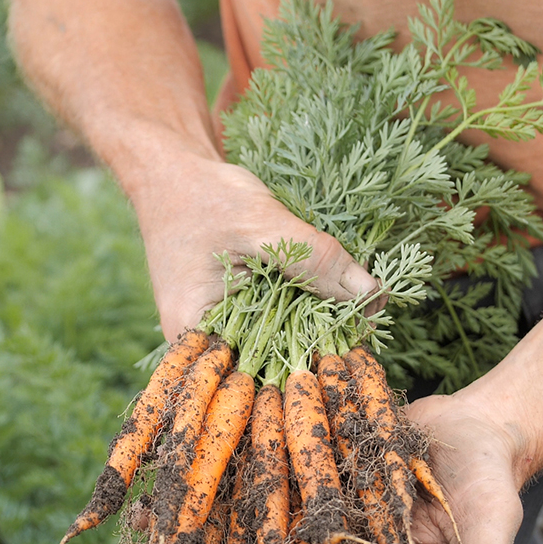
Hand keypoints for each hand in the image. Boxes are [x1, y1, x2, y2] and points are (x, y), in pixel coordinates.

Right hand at [132, 150, 380, 339]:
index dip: (312, 362)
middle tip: (367, 320)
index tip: (358, 343)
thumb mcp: (262, 225)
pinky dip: (303, 307)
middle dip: (320, 341)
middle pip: (271, 361)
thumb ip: (314, 259)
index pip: (260, 371)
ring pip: (278, 342)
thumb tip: (372, 295)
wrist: (170, 173)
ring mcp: (218, 329)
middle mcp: (203, 344)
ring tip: (356, 308)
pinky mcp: (234, 312)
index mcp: (195, 334)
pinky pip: (275, 321)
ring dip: (315, 324)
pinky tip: (331, 293)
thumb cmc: (201, 195)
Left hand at [193, 389, 525, 543]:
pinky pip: (254, 482)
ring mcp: (315, 513)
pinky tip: (174, 479)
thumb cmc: (486, 481)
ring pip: (246, 532)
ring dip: (200, 537)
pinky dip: (218, 481)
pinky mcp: (306, 470)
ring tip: (143, 542)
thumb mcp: (489, 525)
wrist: (477, 425)